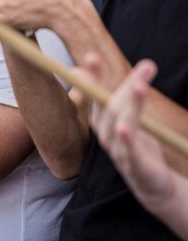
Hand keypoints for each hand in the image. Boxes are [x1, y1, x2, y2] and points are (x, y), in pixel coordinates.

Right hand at [88, 55, 173, 212]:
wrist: (150, 183)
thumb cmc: (138, 146)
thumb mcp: (133, 116)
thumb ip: (133, 92)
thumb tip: (147, 63)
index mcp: (103, 120)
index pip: (97, 95)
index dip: (94, 77)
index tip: (91, 57)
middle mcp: (105, 133)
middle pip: (111, 106)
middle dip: (125, 85)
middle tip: (147, 66)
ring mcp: (117, 150)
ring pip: (121, 124)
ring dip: (130, 105)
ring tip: (139, 87)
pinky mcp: (134, 166)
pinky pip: (128, 150)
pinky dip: (125, 138)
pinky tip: (124, 128)